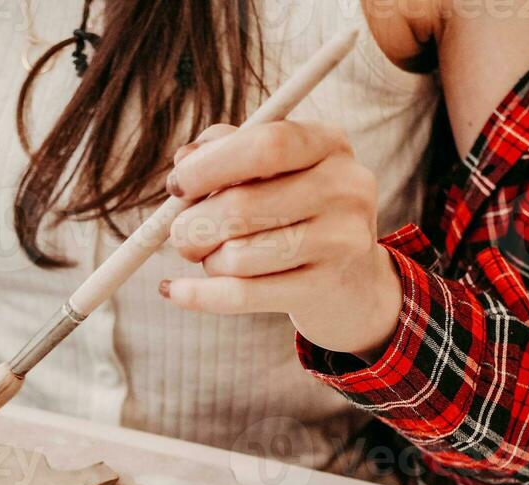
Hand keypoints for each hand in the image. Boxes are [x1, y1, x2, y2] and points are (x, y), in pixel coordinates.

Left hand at [161, 121, 403, 358]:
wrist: (355, 283)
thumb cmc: (298, 215)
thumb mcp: (275, 172)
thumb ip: (228, 152)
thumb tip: (184, 159)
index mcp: (328, 144)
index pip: (265, 145)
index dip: (208, 166)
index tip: (176, 186)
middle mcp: (344, 187)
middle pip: (241, 206)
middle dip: (192, 225)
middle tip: (182, 235)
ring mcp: (340, 240)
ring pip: (237, 255)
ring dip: (208, 261)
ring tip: (215, 259)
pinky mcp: (325, 288)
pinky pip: (242, 295)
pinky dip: (198, 294)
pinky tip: (173, 290)